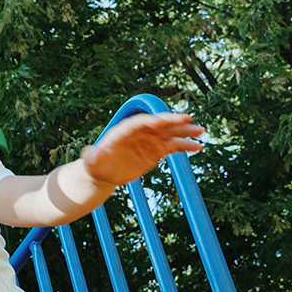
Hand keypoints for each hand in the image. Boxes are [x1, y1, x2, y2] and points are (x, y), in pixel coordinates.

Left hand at [80, 113, 204, 186]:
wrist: (105, 171)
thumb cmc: (97, 165)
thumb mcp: (92, 163)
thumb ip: (92, 157)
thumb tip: (91, 153)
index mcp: (124, 131)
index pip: (140, 123)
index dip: (152, 121)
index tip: (164, 120)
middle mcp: (140, 133)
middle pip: (158, 124)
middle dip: (172, 121)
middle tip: (188, 119)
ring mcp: (150, 141)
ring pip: (169, 133)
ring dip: (185, 132)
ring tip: (201, 132)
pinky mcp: (156, 150)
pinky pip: (173, 146)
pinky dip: (185, 146)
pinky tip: (198, 147)